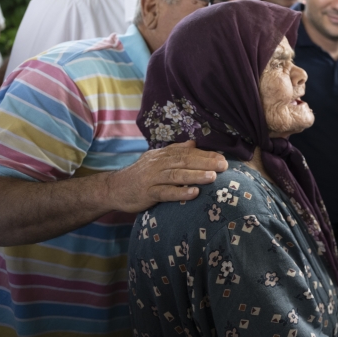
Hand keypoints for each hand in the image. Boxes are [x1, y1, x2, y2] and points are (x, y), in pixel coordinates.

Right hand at [105, 140, 226, 212]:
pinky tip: (194, 193)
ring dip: (196, 176)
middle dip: (205, 162)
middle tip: (223, 165)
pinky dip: (180, 192)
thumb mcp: (156, 159)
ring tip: (213, 177)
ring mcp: (152, 178)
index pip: (187, 152)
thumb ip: (175, 151)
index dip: (205, 154)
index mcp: (163, 155)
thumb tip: (194, 143)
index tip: (222, 157)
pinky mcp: (148, 193)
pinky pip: (166, 192)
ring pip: (177, 175)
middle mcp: (158, 164)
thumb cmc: (141, 175)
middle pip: (184, 161)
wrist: (114, 188)